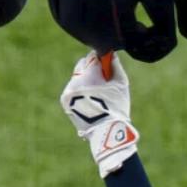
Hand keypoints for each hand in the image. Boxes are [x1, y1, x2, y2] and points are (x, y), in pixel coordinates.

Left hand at [60, 50, 138, 175]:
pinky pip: (72, 89)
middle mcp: (75, 80)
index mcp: (89, 74)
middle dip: (91, 70)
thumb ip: (115, 65)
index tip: (106, 66)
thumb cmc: (117, 107)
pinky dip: (79, 91)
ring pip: (77, 78)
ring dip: (85, 81)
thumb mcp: (121, 83)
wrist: (105, 132)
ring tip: (96, 94)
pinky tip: (89, 100)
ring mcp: (68, 91)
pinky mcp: (65, 101)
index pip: (92, 57)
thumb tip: (110, 54)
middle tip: (102, 80)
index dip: (101, 61)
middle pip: (82, 66)